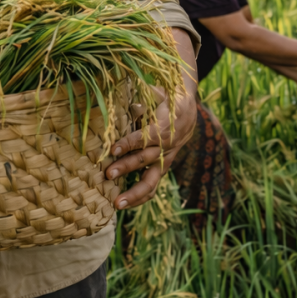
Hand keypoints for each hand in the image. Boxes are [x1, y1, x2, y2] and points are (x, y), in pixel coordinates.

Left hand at [106, 83, 195, 209]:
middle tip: (108, 174)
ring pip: (152, 181)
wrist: (188, 111)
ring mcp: (165, 160)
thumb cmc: (167, 99)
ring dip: (134, 194)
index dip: (129, 144)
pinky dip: (138, 197)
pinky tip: (122, 204)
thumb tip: (132, 102)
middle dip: (126, 168)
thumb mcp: (159, 92)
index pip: (145, 137)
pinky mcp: (162, 168)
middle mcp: (166, 147)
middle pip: (145, 160)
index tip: (113, 149)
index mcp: (165, 126)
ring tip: (117, 204)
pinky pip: (152, 186)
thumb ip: (146, 96)